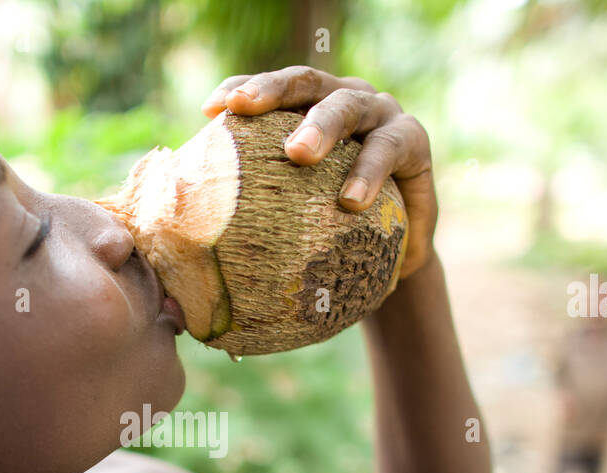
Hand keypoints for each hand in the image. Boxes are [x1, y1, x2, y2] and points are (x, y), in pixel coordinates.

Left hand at [201, 66, 436, 278]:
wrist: (398, 255)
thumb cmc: (335, 231)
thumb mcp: (296, 213)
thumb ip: (258, 206)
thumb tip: (193, 236)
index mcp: (312, 108)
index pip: (273, 89)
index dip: (242, 89)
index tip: (210, 110)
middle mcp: (345, 99)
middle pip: (306, 83)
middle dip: (273, 93)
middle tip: (242, 110)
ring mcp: (381, 114)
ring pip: (347, 106)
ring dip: (321, 126)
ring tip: (298, 154)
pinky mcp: (413, 139)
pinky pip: (388, 148)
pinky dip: (368, 172)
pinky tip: (350, 201)